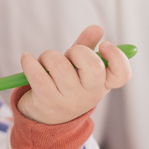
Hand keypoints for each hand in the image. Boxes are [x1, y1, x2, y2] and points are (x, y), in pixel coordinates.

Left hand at [16, 25, 130, 124]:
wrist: (46, 119)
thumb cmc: (66, 86)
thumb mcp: (80, 68)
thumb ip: (88, 47)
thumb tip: (97, 28)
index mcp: (102, 84)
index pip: (122, 74)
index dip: (117, 57)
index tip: (105, 45)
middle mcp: (89, 94)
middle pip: (93, 66)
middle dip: (78, 51)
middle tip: (69, 54)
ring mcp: (68, 99)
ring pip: (60, 66)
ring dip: (49, 55)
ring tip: (45, 61)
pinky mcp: (47, 101)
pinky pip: (37, 75)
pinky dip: (29, 62)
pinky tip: (27, 58)